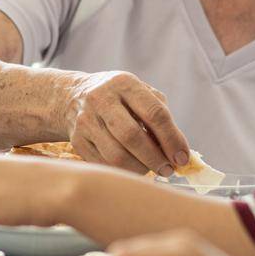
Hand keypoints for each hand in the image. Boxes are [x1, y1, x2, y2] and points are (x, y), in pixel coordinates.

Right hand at [62, 70, 189, 174]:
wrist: (72, 97)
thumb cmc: (119, 99)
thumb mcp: (140, 94)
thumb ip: (160, 116)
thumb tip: (177, 151)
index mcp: (124, 83)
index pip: (155, 113)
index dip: (172, 139)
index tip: (182, 158)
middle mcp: (101, 99)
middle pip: (132, 136)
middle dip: (155, 158)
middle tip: (168, 169)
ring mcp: (85, 120)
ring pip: (116, 155)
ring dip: (140, 169)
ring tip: (150, 169)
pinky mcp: (76, 140)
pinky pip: (104, 164)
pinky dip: (122, 172)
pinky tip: (132, 168)